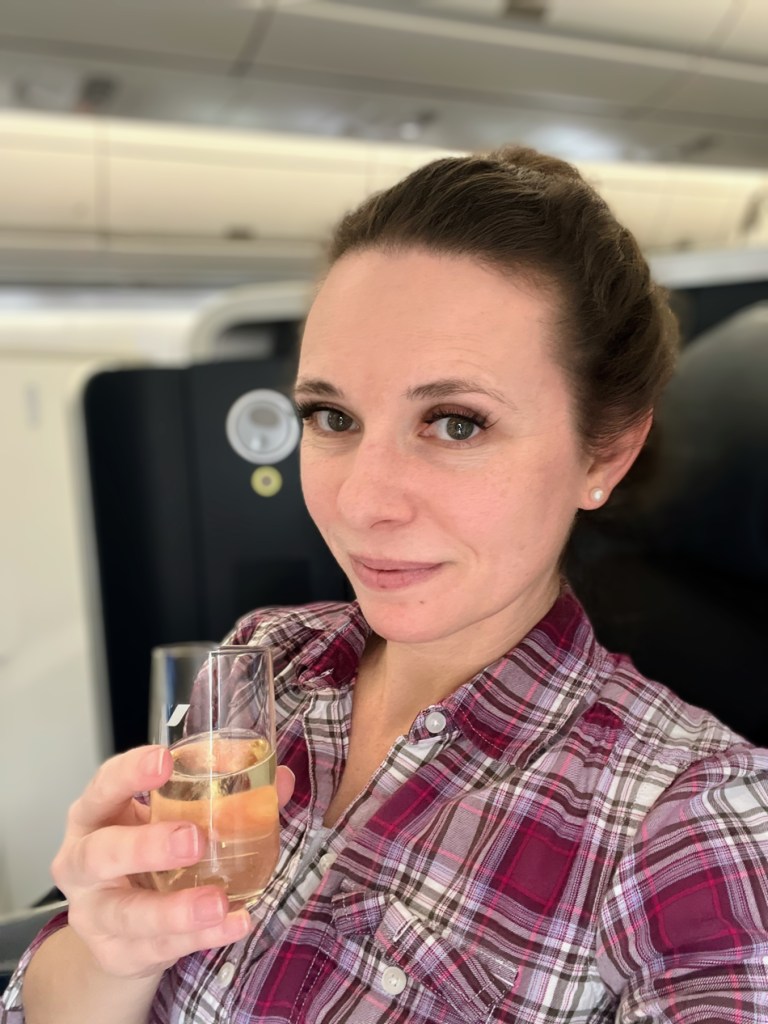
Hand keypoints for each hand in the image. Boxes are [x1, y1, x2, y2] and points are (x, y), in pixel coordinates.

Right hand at [51, 745, 294, 980]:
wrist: (118, 930)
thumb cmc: (147, 856)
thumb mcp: (171, 819)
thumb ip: (225, 796)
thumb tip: (280, 780)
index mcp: (97, 816)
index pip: (103, 786)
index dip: (129, 773)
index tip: (165, 761)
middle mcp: (84, 863)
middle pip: (102, 853)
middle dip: (147, 846)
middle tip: (193, 839)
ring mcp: (95, 913)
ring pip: (126, 914)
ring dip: (175, 909)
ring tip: (218, 902)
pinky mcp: (117, 953)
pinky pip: (158, 948)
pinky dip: (198, 939)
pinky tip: (233, 924)